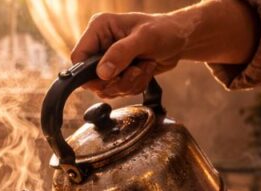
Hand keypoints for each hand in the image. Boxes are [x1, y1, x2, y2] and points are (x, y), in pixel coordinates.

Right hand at [70, 12, 188, 97]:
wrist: (181, 40)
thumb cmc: (166, 30)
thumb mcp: (145, 38)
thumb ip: (121, 53)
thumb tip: (102, 73)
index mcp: (99, 29)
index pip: (79, 58)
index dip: (91, 72)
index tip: (111, 75)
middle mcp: (99, 45)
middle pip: (91, 79)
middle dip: (116, 81)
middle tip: (135, 70)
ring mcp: (107, 61)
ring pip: (105, 88)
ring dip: (128, 84)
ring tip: (143, 67)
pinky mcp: (116, 73)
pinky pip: (116, 91)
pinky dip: (133, 86)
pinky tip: (144, 71)